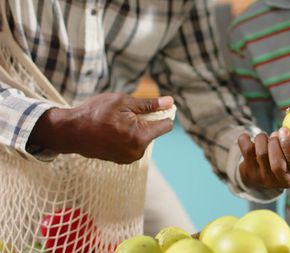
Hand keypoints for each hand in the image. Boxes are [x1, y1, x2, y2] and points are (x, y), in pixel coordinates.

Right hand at [29, 93, 173, 163]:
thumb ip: (149, 104)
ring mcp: (129, 157)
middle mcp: (138, 151)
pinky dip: (128, 136)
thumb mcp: (123, 102)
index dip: (163, 114)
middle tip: (126, 113)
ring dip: (136, 128)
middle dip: (145, 120)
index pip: (166, 125)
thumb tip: (170, 102)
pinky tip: (113, 131)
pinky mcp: (122, 160)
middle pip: (154, 131)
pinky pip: (133, 145)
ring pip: (143, 138)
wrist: (70, 131)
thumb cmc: (95, 113)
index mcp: (141, 136)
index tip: (154, 107)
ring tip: (116, 122)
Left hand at [237, 126, 289, 188]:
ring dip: (262, 139)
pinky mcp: (248, 173)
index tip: (284, 130)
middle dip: (275, 144)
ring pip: (261, 154)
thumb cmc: (284, 156)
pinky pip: (246, 150)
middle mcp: (282, 180)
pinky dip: (245, 139)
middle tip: (275, 133)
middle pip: (277, 164)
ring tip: (265, 137)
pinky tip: (249, 139)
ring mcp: (264, 179)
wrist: (260, 172)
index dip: (289, 145)